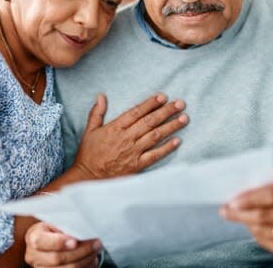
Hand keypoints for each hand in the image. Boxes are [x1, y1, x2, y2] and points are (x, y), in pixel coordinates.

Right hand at [25, 222, 100, 267]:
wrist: (53, 240)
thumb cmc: (56, 229)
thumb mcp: (56, 222)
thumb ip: (64, 225)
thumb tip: (80, 228)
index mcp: (33, 237)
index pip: (41, 242)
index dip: (58, 243)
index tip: (75, 241)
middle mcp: (34, 256)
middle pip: (57, 258)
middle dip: (80, 251)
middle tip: (96, 243)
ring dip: (86, 259)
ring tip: (96, 249)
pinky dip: (86, 266)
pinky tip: (92, 258)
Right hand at [72, 93, 186, 178]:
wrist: (88, 177)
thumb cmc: (89, 154)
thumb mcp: (89, 131)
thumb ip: (97, 112)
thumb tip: (101, 96)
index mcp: (115, 127)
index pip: (136, 112)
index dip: (151, 103)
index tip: (163, 97)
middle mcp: (126, 138)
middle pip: (150, 121)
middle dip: (167, 111)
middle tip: (181, 104)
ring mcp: (133, 152)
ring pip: (156, 136)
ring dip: (171, 126)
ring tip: (184, 118)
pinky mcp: (137, 165)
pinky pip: (155, 155)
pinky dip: (167, 148)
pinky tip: (177, 141)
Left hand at [219, 166, 272, 255]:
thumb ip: (272, 174)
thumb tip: (245, 181)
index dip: (249, 198)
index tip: (231, 200)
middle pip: (268, 216)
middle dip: (242, 214)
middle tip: (225, 210)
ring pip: (267, 232)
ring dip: (248, 224)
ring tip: (237, 215)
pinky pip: (272, 244)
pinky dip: (258, 235)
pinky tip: (253, 226)